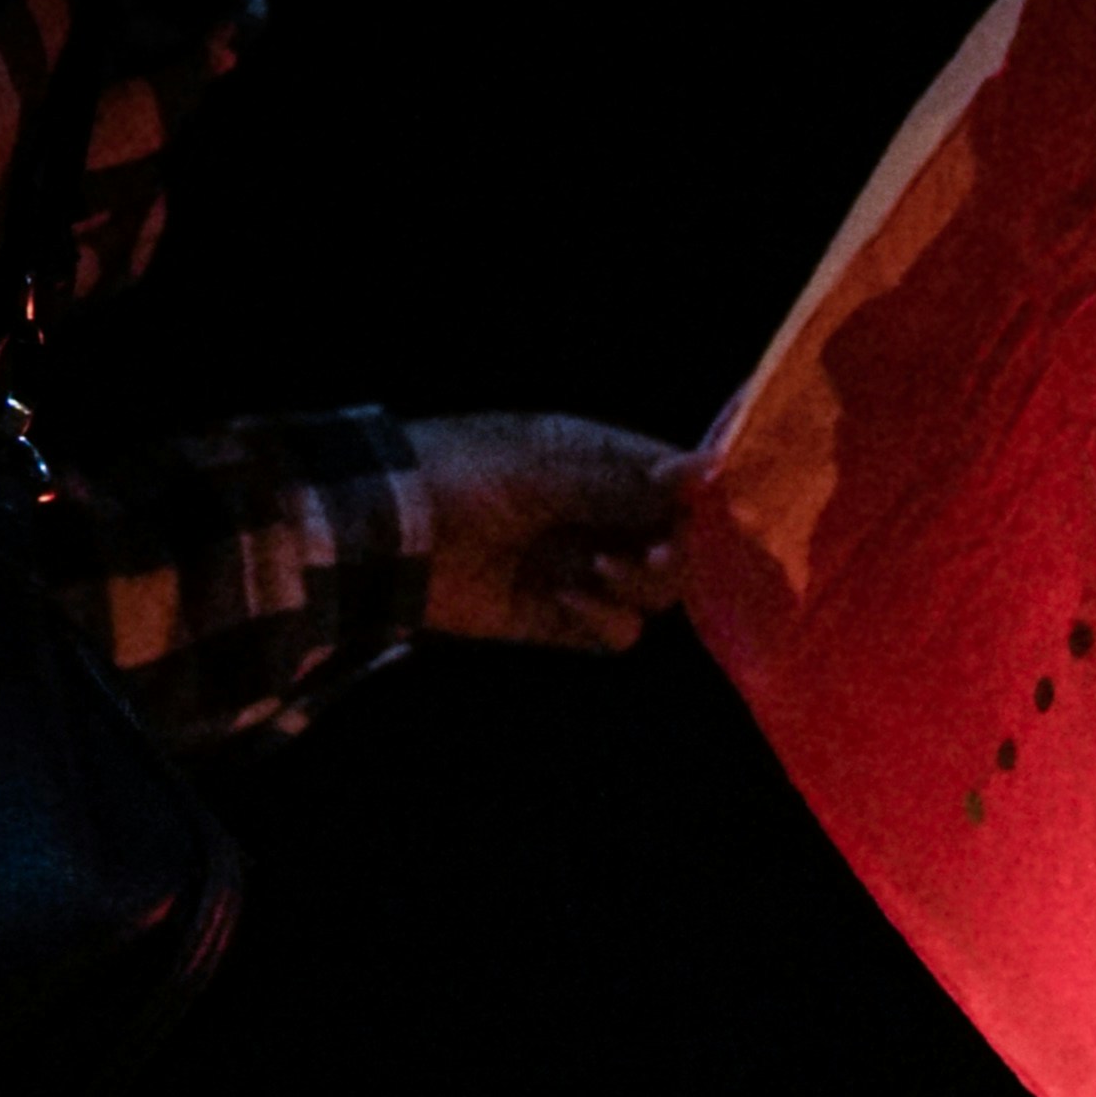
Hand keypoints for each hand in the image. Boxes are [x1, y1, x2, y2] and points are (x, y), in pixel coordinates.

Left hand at [406, 411, 695, 651]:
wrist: (388, 532)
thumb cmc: (466, 477)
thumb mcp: (546, 470)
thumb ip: (625, 482)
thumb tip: (706, 471)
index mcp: (599, 464)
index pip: (674, 483)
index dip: (697, 503)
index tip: (700, 517)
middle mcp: (600, 517)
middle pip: (675, 547)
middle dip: (671, 555)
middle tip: (647, 557)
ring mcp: (583, 570)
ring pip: (653, 594)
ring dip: (637, 586)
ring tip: (595, 570)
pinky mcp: (560, 618)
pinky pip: (616, 633)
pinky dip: (605, 621)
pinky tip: (566, 598)